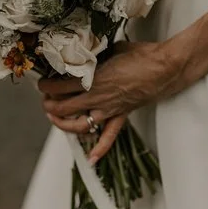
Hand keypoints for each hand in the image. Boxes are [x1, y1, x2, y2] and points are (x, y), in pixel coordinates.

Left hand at [38, 39, 187, 160]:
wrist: (165, 68)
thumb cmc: (142, 55)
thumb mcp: (112, 49)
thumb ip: (97, 54)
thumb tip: (87, 51)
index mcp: (94, 79)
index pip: (61, 87)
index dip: (47, 87)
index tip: (42, 84)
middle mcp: (98, 97)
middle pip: (64, 107)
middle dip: (50, 106)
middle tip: (45, 101)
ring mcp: (109, 109)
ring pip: (79, 125)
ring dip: (64, 125)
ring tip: (55, 120)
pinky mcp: (121, 115)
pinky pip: (109, 136)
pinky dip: (100, 148)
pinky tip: (91, 159)